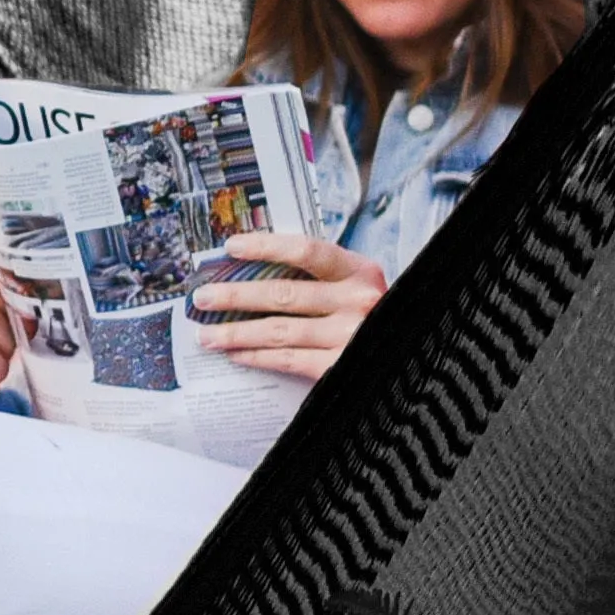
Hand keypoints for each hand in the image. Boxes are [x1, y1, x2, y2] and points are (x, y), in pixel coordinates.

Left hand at [189, 229, 389, 378]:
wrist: (412, 354)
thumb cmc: (374, 315)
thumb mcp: (358, 286)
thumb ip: (322, 276)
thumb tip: (258, 269)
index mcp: (359, 271)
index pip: (307, 251)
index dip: (266, 247)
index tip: (231, 248)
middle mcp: (357, 302)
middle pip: (284, 294)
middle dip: (236, 296)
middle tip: (202, 298)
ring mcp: (350, 336)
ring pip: (280, 331)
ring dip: (237, 333)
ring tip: (207, 334)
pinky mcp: (341, 367)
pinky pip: (289, 360)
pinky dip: (257, 357)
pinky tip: (236, 354)